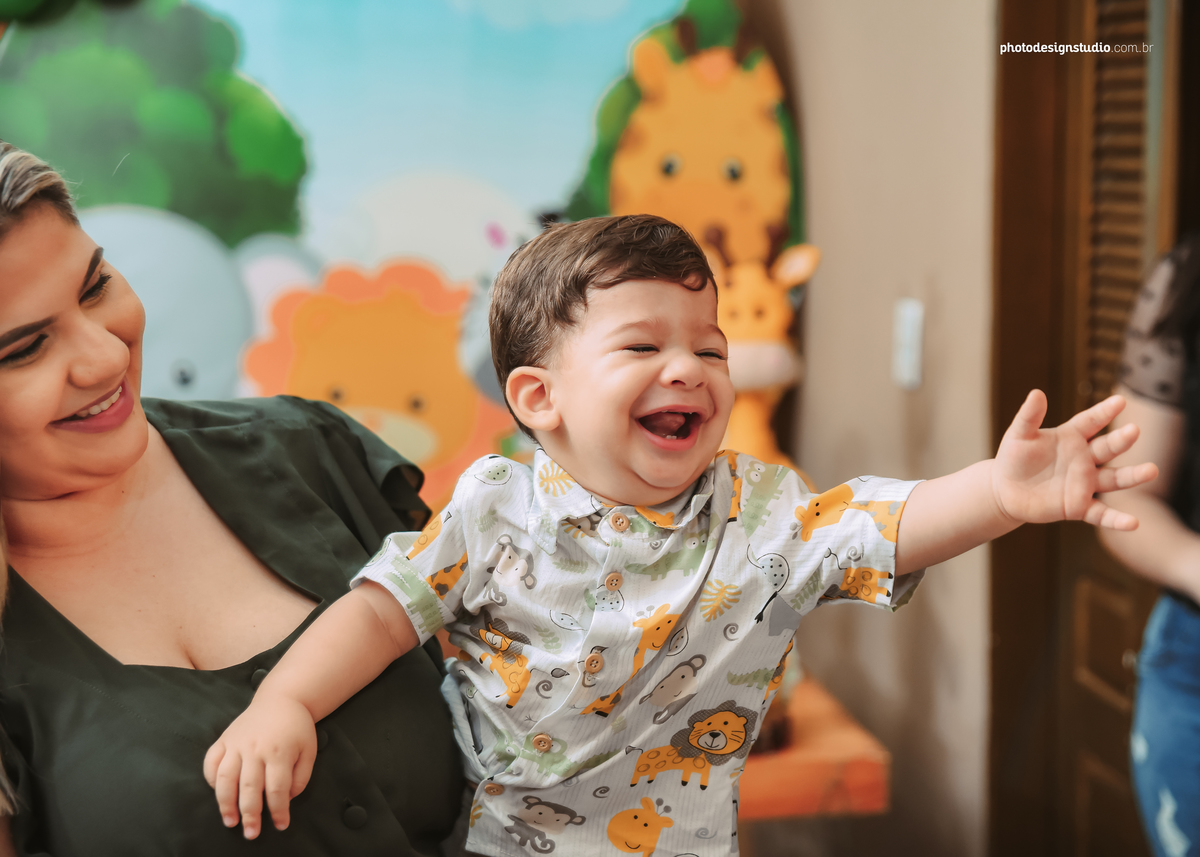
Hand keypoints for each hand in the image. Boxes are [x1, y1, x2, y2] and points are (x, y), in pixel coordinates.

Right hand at [203, 693, 316, 838]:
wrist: (281, 698)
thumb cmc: (297, 728)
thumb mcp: (309, 750)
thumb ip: (300, 777)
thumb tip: (286, 799)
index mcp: (279, 751)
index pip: (277, 789)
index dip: (278, 811)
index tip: (280, 825)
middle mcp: (255, 748)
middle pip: (249, 788)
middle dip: (250, 815)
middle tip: (251, 834)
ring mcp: (236, 743)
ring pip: (226, 778)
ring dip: (226, 803)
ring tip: (230, 821)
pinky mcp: (224, 739)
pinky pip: (211, 762)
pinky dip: (211, 779)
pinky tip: (219, 793)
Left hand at [992, 390, 1157, 529]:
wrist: (1005, 490)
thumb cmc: (1013, 458)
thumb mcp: (1019, 435)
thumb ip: (1029, 416)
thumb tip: (1036, 392)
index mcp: (1071, 437)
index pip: (1091, 421)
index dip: (1105, 411)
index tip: (1120, 400)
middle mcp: (1084, 459)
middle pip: (1107, 448)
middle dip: (1121, 440)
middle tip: (1134, 430)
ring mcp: (1084, 483)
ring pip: (1114, 479)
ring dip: (1132, 476)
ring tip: (1151, 470)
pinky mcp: (1078, 507)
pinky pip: (1101, 514)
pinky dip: (1117, 519)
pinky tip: (1133, 522)